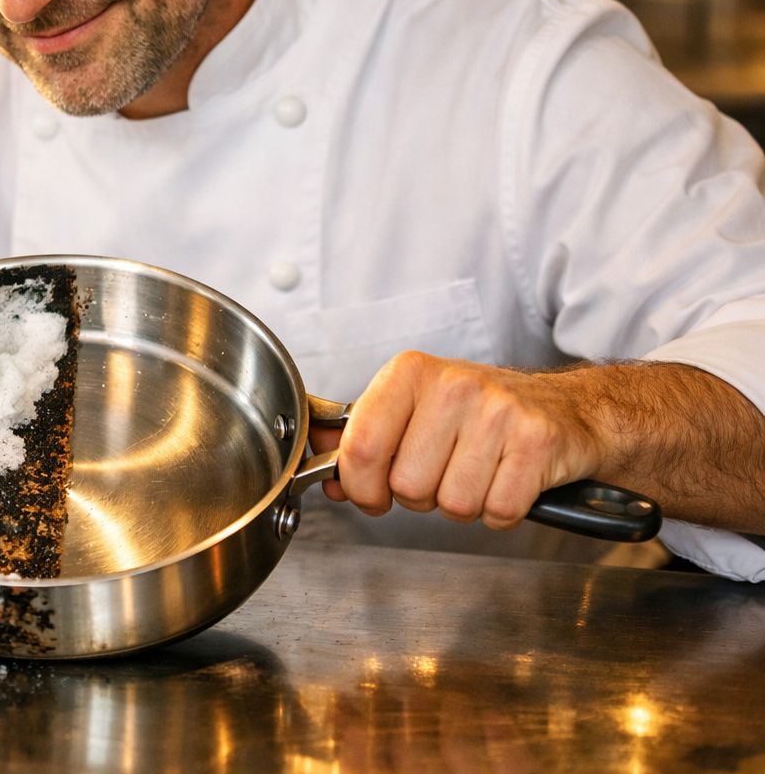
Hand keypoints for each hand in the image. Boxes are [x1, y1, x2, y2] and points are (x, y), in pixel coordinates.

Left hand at [311, 353, 603, 529]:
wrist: (567, 409)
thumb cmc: (479, 413)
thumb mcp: (412, 409)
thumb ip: (359, 439)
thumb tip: (319, 468)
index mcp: (409, 373)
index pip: (360, 447)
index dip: (360, 486)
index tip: (371, 493)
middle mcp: (453, 385)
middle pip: (407, 486)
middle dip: (422, 495)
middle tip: (445, 470)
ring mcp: (498, 411)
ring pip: (452, 504)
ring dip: (464, 503)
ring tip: (479, 471)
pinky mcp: (537, 442)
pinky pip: (498, 511)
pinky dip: (501, 510)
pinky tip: (507, 479)